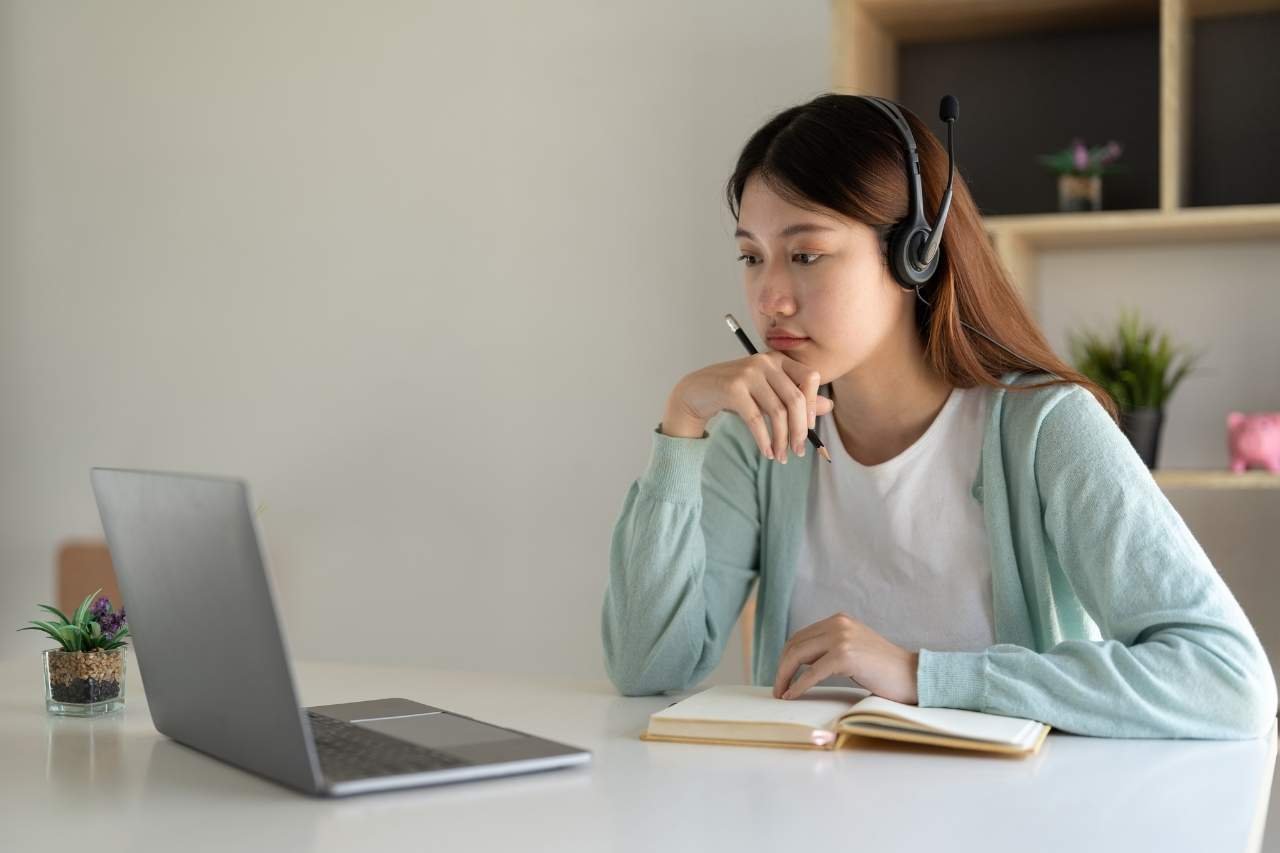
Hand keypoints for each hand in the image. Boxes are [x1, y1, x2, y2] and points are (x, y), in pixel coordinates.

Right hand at [663, 351, 833, 460]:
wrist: (697, 391)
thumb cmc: (736, 394)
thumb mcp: (768, 395)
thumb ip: (796, 399)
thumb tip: (828, 406)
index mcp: (778, 359)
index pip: (810, 377)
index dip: (812, 406)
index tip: (808, 429)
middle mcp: (765, 362)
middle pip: (795, 399)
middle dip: (800, 430)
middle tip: (798, 452)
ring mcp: (748, 373)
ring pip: (777, 412)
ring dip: (781, 439)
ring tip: (781, 456)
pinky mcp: (733, 388)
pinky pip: (756, 419)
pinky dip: (764, 440)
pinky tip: (767, 452)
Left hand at [772, 612, 918, 704]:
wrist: (913, 675)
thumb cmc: (884, 669)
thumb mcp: (854, 649)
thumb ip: (831, 648)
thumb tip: (800, 663)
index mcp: (838, 620)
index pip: (800, 636)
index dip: (786, 657)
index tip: (781, 676)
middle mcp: (838, 624)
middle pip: (795, 645)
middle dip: (782, 668)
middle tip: (777, 688)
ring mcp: (841, 638)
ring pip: (798, 656)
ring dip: (785, 676)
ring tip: (781, 693)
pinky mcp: (845, 656)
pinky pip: (811, 673)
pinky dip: (798, 685)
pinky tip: (792, 696)